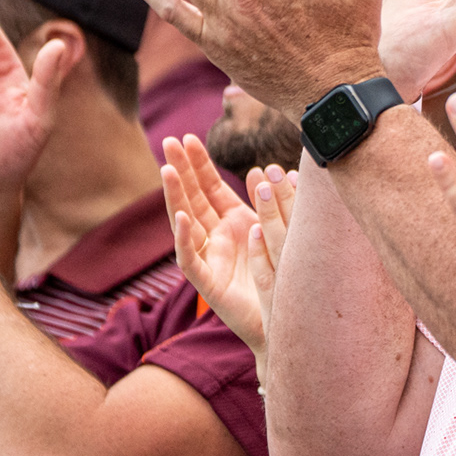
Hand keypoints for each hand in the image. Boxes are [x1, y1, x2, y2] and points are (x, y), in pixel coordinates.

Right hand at [163, 135, 294, 358]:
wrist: (288, 318)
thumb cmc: (284, 274)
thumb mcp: (280, 229)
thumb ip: (270, 202)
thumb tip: (262, 168)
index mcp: (233, 222)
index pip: (210, 187)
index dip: (199, 164)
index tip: (188, 137)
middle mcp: (216, 238)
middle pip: (193, 198)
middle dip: (180, 170)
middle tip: (168, 141)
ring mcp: (209, 259)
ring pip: (185, 223)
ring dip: (175, 197)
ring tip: (167, 170)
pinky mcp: (208, 285)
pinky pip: (191, 260)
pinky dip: (184, 239)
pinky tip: (181, 218)